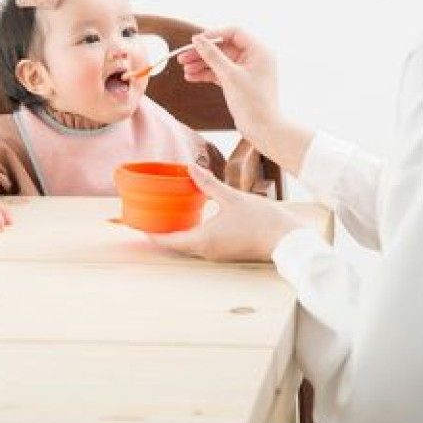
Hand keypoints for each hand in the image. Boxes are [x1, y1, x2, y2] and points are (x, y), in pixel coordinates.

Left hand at [148, 162, 300, 262]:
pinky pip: (201, 246)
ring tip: (164, 219)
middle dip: (159, 234)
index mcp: (202, 240)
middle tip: (145, 219)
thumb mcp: (232, 197)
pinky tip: (191, 222)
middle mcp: (206, 252)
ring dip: (175, 235)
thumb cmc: (261, 220)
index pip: (166, 241)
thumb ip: (208, 184)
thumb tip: (190, 167)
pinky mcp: (227, 253)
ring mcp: (217, 255)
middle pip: (174, 246)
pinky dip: (190, 236)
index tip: (134, 225)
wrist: (288, 241)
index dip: (148, 234)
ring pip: (188, 247)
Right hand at [177, 27, 279, 149]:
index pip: (234, 33)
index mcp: (259, 51)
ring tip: (185, 70)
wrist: (263, 130)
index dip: (213, 35)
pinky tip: (192, 77)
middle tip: (182, 58)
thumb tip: (197, 40)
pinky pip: (221, 73)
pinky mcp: (240, 82)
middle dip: (203, 53)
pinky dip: (207, 74)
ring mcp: (247, 70)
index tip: (195, 42)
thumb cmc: (252, 102)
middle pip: (224, 47)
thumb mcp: (230, 76)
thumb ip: (212, 56)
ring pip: (220, 61)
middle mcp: (255, 57)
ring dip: (202, 64)